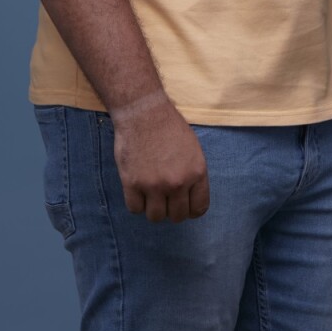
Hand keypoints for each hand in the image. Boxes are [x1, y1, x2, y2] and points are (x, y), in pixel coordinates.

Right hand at [111, 96, 209, 222]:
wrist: (144, 113)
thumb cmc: (169, 127)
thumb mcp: (193, 150)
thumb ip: (193, 175)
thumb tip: (190, 197)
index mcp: (196, 173)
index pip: (199, 209)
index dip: (190, 209)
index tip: (183, 204)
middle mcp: (177, 182)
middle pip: (177, 216)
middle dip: (172, 210)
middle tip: (165, 198)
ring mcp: (154, 185)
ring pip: (156, 217)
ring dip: (153, 208)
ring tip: (150, 194)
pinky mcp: (132, 184)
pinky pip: (135, 209)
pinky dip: (136, 203)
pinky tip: (137, 190)